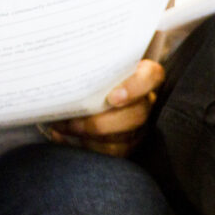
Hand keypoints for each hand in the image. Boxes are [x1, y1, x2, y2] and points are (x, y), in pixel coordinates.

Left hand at [44, 59, 163, 156]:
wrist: (87, 89)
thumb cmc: (93, 72)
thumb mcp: (96, 63)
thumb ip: (91, 64)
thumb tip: (65, 68)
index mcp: (145, 76)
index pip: (150, 77)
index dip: (134, 88)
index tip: (112, 97)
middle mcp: (147, 101)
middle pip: (137, 114)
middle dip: (104, 123)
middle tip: (74, 121)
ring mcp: (140, 125)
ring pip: (125, 138)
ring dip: (91, 136)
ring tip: (64, 128)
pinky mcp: (128, 143)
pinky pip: (112, 152)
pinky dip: (87, 146)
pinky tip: (64, 137)